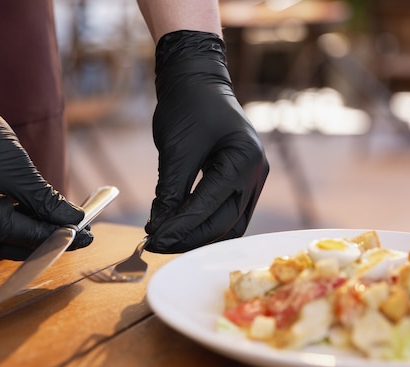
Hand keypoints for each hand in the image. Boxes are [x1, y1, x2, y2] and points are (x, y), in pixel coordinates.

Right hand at [0, 61, 92, 259]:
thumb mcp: (17, 169)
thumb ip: (46, 200)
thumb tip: (73, 220)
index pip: (30, 239)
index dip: (63, 237)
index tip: (89, 236)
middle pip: (16, 245)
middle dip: (49, 238)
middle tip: (80, 230)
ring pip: (3, 238)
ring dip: (32, 230)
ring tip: (62, 219)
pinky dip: (14, 221)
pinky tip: (35, 211)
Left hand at [145, 31, 268, 252]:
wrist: (197, 79)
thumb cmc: (188, 105)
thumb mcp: (175, 149)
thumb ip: (170, 192)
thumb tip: (158, 228)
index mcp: (243, 159)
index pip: (209, 206)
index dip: (180, 228)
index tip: (153, 240)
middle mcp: (256, 172)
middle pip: (225, 223)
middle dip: (190, 237)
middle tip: (157, 244)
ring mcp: (253, 178)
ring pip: (230, 224)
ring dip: (199, 236)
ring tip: (167, 240)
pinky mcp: (243, 181)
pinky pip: (228, 213)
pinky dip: (206, 224)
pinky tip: (181, 228)